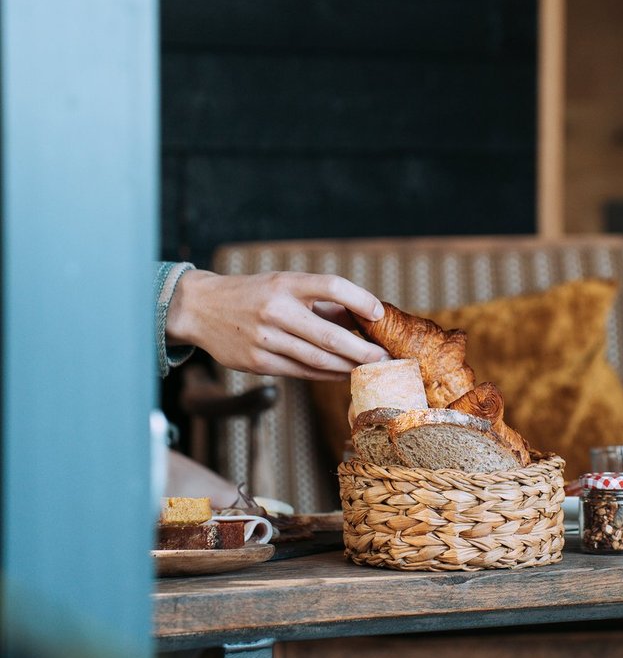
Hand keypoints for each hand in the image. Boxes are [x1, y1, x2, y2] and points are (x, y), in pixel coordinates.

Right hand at [165, 270, 386, 378]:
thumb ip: (321, 302)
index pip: (331, 286)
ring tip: (370, 369)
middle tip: (386, 357)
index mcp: (285, 283)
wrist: (200, 308)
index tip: (378, 314)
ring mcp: (265, 338)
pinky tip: (342, 374)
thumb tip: (363, 318)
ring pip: (317, 359)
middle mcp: (275, 310)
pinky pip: (301, 371)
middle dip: (363, 350)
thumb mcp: (284, 285)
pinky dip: (325, 374)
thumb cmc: (252, 294)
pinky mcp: (257, 362)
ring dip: (348, 367)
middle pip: (329, 335)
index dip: (359, 299)